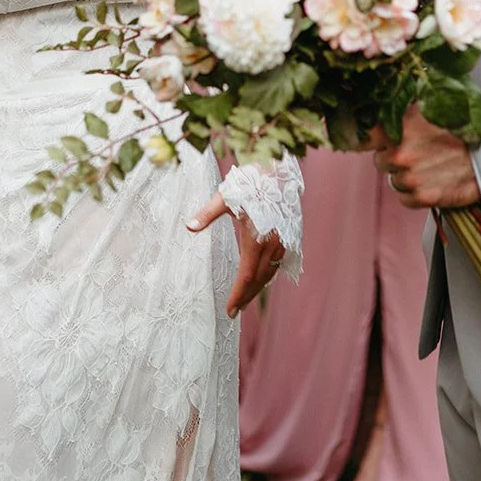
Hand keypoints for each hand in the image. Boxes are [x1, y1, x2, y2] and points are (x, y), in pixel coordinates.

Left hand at [187, 192, 285, 317]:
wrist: (279, 169)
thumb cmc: (250, 181)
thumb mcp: (226, 198)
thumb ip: (207, 214)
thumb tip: (188, 227)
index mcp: (257, 240)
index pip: (245, 277)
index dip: (237, 296)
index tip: (229, 311)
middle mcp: (273, 245)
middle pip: (259, 280)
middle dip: (246, 297)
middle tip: (235, 310)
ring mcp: (285, 242)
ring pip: (271, 273)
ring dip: (258, 287)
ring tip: (246, 298)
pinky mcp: (292, 236)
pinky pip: (280, 263)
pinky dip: (269, 274)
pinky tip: (262, 277)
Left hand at [373, 106, 478, 209]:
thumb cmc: (461, 126)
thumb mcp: (428, 107)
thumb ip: (402, 110)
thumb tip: (384, 105)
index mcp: (397, 129)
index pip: (363, 137)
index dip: (370, 139)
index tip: (375, 140)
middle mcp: (399, 155)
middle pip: (379, 161)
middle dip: (392, 157)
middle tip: (414, 152)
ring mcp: (410, 178)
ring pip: (394, 181)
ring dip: (405, 176)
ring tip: (428, 166)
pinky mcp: (423, 197)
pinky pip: (404, 199)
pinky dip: (414, 194)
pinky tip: (429, 181)